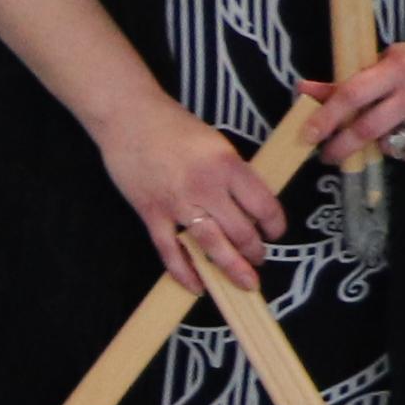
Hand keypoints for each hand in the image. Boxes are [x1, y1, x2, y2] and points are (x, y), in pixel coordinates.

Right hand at [101, 96, 288, 285]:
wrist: (129, 119)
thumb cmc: (173, 127)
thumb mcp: (217, 144)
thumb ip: (232, 174)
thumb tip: (247, 204)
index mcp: (228, 166)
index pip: (263, 206)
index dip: (275, 226)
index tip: (276, 233)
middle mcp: (207, 188)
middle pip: (241, 231)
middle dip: (255, 252)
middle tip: (259, 258)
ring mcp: (177, 204)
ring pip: (212, 246)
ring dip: (232, 267)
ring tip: (244, 280)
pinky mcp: (152, 214)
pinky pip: (171, 252)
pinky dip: (185, 273)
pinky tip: (197, 286)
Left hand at [313, 22, 404, 167]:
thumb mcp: (385, 62)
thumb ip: (345, 81)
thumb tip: (302, 90)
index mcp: (399, 68)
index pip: (354, 95)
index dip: (327, 117)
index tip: (307, 135)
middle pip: (368, 129)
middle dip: (340, 147)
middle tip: (327, 155)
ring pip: (391, 146)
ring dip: (377, 145)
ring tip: (382, 133)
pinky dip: (404, 150)